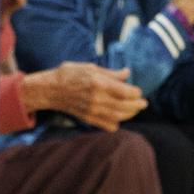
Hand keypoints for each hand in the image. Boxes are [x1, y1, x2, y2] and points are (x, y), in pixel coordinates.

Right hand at [22, 61, 145, 129]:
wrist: (49, 89)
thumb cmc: (69, 74)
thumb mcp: (90, 68)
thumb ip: (110, 73)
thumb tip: (127, 73)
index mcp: (99, 83)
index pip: (125, 91)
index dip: (135, 93)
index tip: (138, 91)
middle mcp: (97, 98)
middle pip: (124, 106)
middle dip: (137, 105)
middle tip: (143, 104)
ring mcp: (92, 110)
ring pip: (118, 116)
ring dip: (129, 114)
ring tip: (135, 110)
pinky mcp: (87, 118)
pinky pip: (106, 124)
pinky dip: (116, 123)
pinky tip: (119, 119)